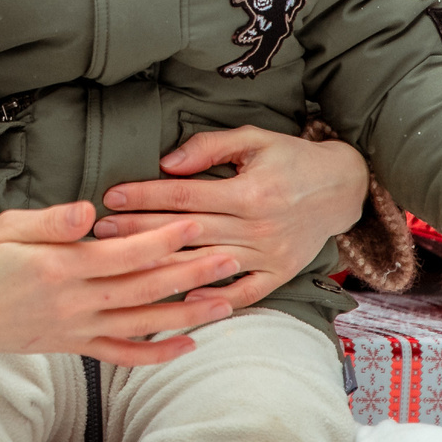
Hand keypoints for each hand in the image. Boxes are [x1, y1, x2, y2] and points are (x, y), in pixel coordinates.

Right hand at [0, 202, 237, 368]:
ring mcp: (77, 329)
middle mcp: (74, 303)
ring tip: (225, 302)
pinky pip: (121, 355)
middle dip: (189, 274)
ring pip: (141, 324)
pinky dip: (155, 353)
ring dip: (186, 315)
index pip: (122, 254)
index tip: (195, 224)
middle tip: (229, 259)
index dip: (161, 239)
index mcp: (58, 268)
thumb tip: (88, 210)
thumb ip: (50, 221)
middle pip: (143, 289)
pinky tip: (187, 345)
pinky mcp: (75, 346)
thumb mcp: (5, 229)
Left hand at [92, 126, 368, 310]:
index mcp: (250, 192)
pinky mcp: (278, 276)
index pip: (185, 195)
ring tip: (122, 264)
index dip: (145, 195)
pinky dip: (210, 301)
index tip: (112, 196)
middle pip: (187, 232)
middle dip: (140, 231)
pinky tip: (175, 302)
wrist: (340, 188)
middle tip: (101, 232)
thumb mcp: (253, 139)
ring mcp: (268, 256)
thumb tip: (167, 163)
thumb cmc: (290, 158)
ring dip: (161, 266)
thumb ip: (209, 148)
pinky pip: (240, 295)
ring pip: (205, 265)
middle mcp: (258, 228)